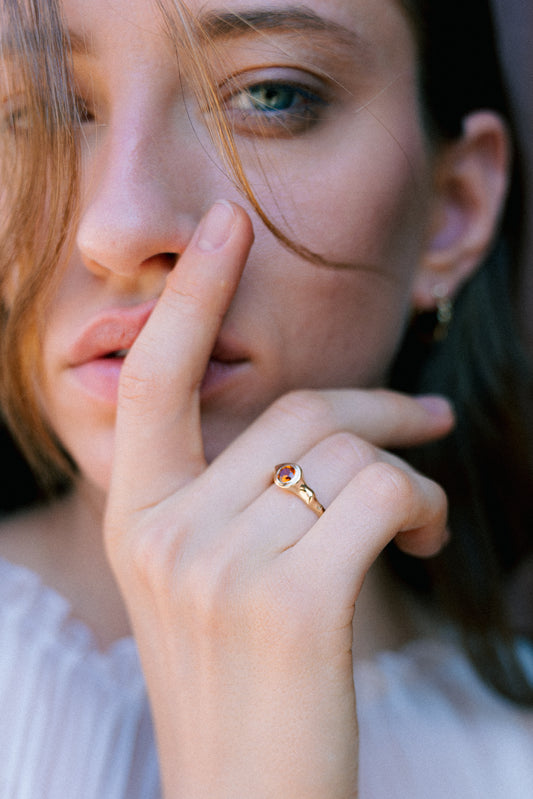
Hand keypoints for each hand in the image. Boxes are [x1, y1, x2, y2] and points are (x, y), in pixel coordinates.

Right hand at [105, 202, 450, 797]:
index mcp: (139, 518)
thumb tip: (313, 427)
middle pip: (295, 412)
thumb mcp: (206, 581)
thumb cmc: (241, 687)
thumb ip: (231, 496)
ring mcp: (222, 565)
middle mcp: (167, 531)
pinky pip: (381, 494)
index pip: (154, 380)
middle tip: (428, 418)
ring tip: (418, 518)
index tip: (229, 229)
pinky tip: (421, 539)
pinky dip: (421, 505)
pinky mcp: (291, 601)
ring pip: (347, 453)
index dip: (192, 296)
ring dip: (407, 472)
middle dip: (378, 406)